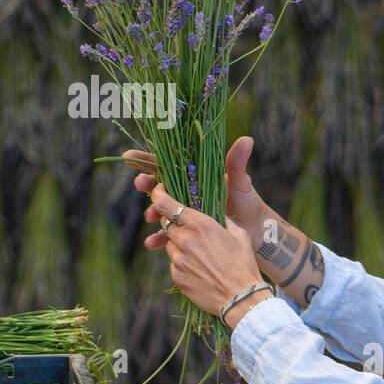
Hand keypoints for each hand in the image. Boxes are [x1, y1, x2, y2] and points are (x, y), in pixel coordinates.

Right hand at [122, 136, 267, 251]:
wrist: (255, 232)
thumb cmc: (247, 203)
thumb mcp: (240, 183)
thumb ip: (237, 163)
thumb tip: (246, 139)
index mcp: (193, 177)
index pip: (165, 164)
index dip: (145, 160)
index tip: (128, 157)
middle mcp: (185, 193)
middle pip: (157, 186)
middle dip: (145, 184)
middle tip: (139, 184)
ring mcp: (184, 212)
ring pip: (160, 211)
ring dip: (152, 212)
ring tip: (150, 217)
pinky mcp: (186, 232)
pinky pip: (168, 234)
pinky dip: (158, 238)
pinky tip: (152, 244)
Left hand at [142, 181, 264, 319]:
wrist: (241, 298)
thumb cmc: (243, 264)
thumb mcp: (238, 234)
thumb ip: (221, 220)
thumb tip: (214, 213)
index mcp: (199, 224)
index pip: (164, 203)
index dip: (157, 194)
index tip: (158, 191)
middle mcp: (184, 240)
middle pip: (164, 223)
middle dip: (172, 221)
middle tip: (187, 226)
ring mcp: (178, 259)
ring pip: (170, 244)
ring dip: (179, 244)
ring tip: (201, 254)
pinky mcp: (176, 276)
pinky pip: (174, 263)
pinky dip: (183, 262)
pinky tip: (200, 269)